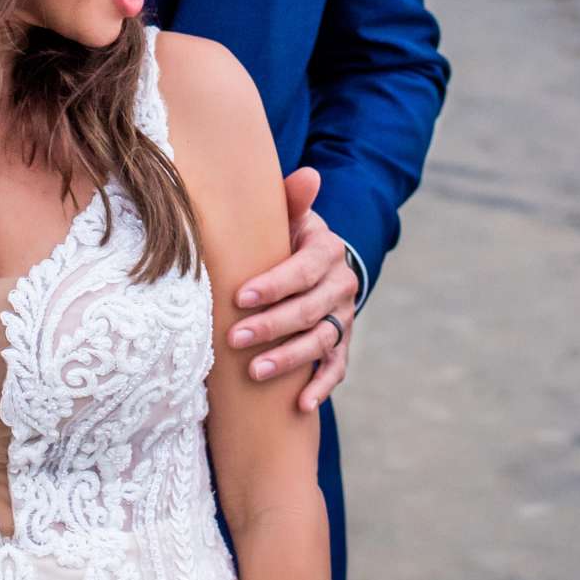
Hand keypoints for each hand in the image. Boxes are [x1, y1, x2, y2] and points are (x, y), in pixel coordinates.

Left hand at [227, 164, 357, 412]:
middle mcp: (341, 285)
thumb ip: (292, 199)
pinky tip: (300, 405)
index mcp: (327, 251)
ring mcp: (344, 317)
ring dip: (289, 358)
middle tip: (235, 339)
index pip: (302, 270)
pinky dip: (321, 387)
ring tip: (255, 372)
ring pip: (321, 342)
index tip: (240, 297)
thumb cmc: (288, 236)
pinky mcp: (343, 344)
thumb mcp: (290, 215)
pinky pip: (336, 369)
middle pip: (308, 310)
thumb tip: (309, 174)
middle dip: (271, 326)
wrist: (317, 262)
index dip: (273, 285)